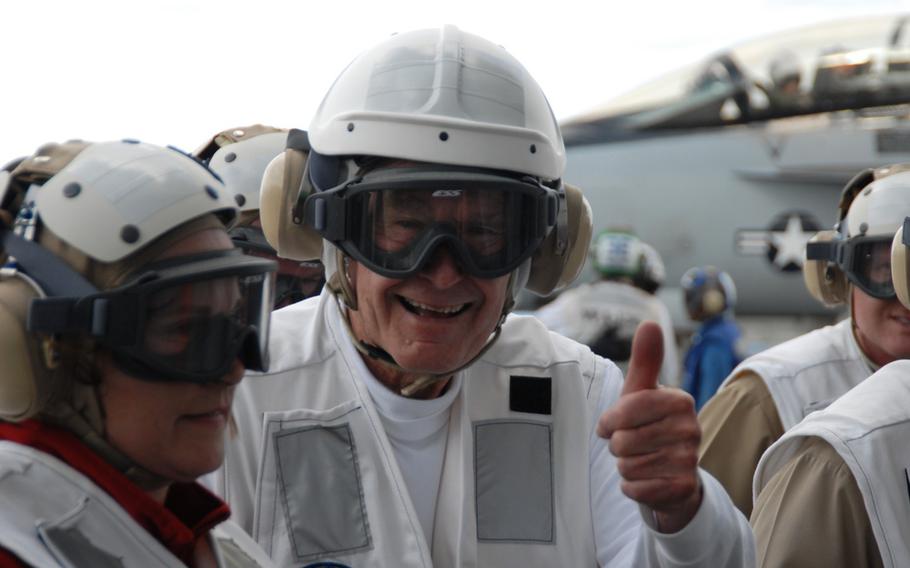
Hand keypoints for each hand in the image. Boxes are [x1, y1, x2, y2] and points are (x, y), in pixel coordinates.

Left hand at [597, 321, 701, 532]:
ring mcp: (689, 459)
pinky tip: (647, 480)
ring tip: (641, 460)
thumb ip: (645, 360)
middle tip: (633, 444)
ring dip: (625, 466)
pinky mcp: (683, 488)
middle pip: (623, 441)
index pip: (626, 409)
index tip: (615, 424)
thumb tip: (650, 323)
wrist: (673, 474)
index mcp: (679, 400)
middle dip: (618, 446)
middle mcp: (691, 428)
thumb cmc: (650, 425)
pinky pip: (635, 488)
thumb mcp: (643, 392)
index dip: (610, 421)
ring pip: (627, 465)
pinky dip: (632, 486)